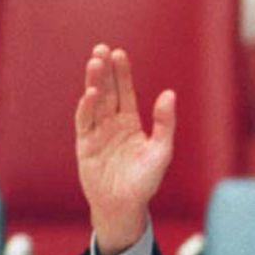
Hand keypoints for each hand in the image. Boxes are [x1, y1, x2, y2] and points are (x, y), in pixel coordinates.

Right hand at [74, 44, 175, 254]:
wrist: (124, 206)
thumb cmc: (145, 181)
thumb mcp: (161, 151)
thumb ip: (165, 123)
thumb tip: (170, 93)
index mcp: (131, 124)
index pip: (125, 93)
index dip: (122, 74)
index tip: (119, 53)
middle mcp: (112, 124)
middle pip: (108, 92)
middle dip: (105, 71)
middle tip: (102, 49)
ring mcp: (97, 133)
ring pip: (94, 102)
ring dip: (94, 83)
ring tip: (94, 62)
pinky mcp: (84, 144)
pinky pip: (85, 122)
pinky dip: (87, 107)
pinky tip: (91, 93)